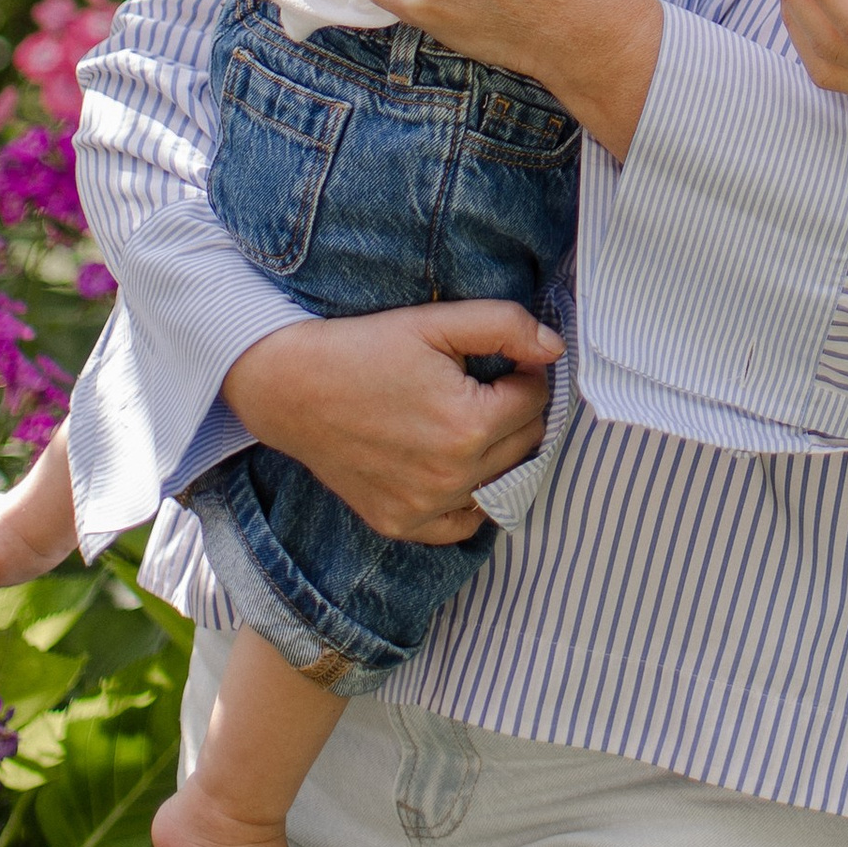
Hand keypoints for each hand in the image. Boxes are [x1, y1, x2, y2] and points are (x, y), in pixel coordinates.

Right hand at [223, 303, 562, 543]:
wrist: (293, 388)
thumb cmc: (366, 348)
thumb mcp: (436, 322)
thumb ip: (505, 326)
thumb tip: (554, 348)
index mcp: (469, 426)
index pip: (537, 399)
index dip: (524, 371)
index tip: (499, 360)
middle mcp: (453, 477)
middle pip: (526, 443)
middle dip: (516, 410)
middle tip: (485, 386)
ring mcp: (426, 508)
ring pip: (502, 482)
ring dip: (499, 452)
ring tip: (470, 420)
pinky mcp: (401, 524)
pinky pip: (463, 524)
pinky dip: (471, 498)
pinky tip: (457, 466)